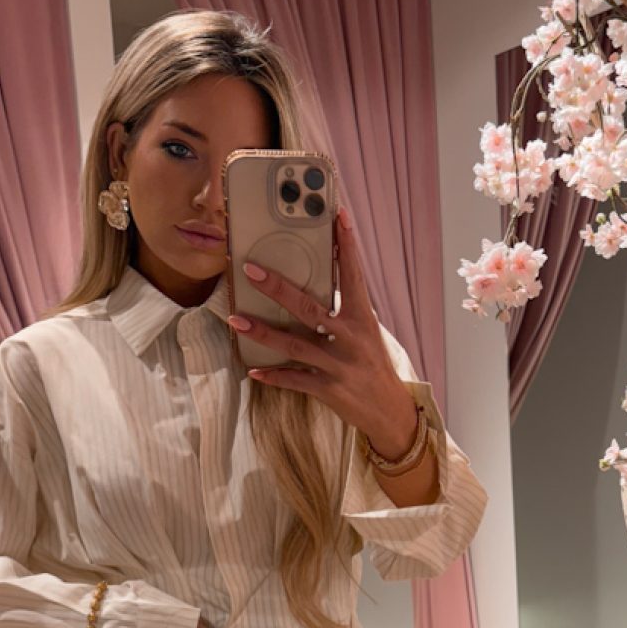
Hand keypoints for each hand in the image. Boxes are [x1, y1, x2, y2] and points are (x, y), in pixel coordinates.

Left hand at [226, 205, 418, 458]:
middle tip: (252, 270)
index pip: (354, 275)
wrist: (389, 411)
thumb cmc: (373, 366)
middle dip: (278, 288)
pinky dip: (273, 376)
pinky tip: (254, 370)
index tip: (337, 216)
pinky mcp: (328, 389)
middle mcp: (350, 339)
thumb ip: (344, 311)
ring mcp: (337, 365)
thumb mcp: (366, 333)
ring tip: (236, 318)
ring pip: (293, 345)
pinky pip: (294, 380)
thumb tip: (316, 284)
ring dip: (262, 332)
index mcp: (362, 319)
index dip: (346, 245)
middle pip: (309, 309)